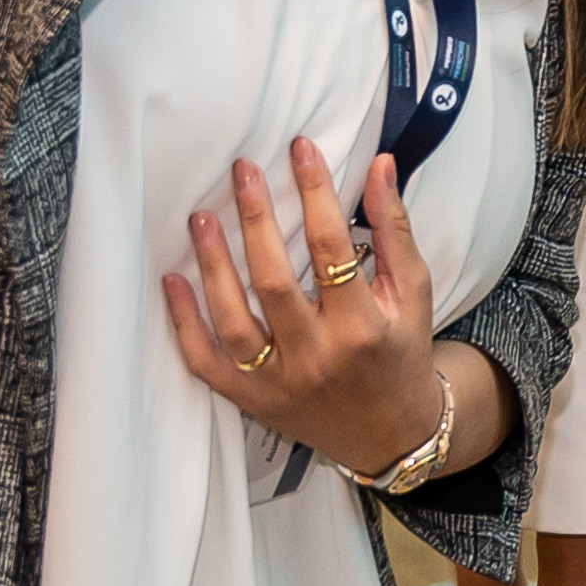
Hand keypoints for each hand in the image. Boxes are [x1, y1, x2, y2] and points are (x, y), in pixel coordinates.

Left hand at [160, 137, 445, 486]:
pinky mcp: (252, 400)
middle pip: (273, 282)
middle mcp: (317, 357)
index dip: (315, 193)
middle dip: (255, 220)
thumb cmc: (401, 354)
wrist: (391, 434)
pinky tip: (173, 280)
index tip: (300, 151)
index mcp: (362, 329)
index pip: (332, 249)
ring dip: (212, 266)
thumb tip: (379, 166)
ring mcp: (279, 383)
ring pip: (233, 322)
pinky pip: (206, 363)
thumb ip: (394, 229)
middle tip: (243, 171)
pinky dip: (183, 323)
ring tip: (202, 217)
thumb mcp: (413, 293)